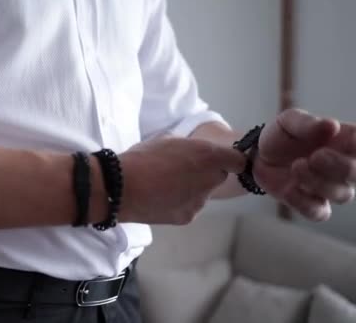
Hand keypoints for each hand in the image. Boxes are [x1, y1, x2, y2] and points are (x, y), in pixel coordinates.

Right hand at [120, 137, 245, 224]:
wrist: (120, 188)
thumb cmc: (141, 158)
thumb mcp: (167, 140)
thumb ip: (188, 148)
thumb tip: (193, 154)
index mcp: (207, 156)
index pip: (238, 161)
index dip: (230, 159)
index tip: (222, 159)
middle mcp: (210, 180)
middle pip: (219, 176)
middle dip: (206, 173)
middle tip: (181, 170)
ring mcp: (200, 201)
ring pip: (203, 193)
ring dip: (192, 188)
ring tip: (165, 185)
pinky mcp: (188, 217)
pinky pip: (190, 206)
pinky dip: (180, 202)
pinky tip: (161, 198)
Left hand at [254, 109, 355, 220]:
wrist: (258, 155)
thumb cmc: (282, 135)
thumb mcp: (289, 121)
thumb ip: (308, 124)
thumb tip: (332, 126)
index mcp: (347, 141)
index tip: (347, 141)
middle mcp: (344, 166)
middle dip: (342, 167)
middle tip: (315, 156)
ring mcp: (330, 188)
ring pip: (343, 195)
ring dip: (319, 182)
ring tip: (296, 166)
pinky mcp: (312, 204)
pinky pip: (319, 213)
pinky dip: (304, 203)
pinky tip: (289, 189)